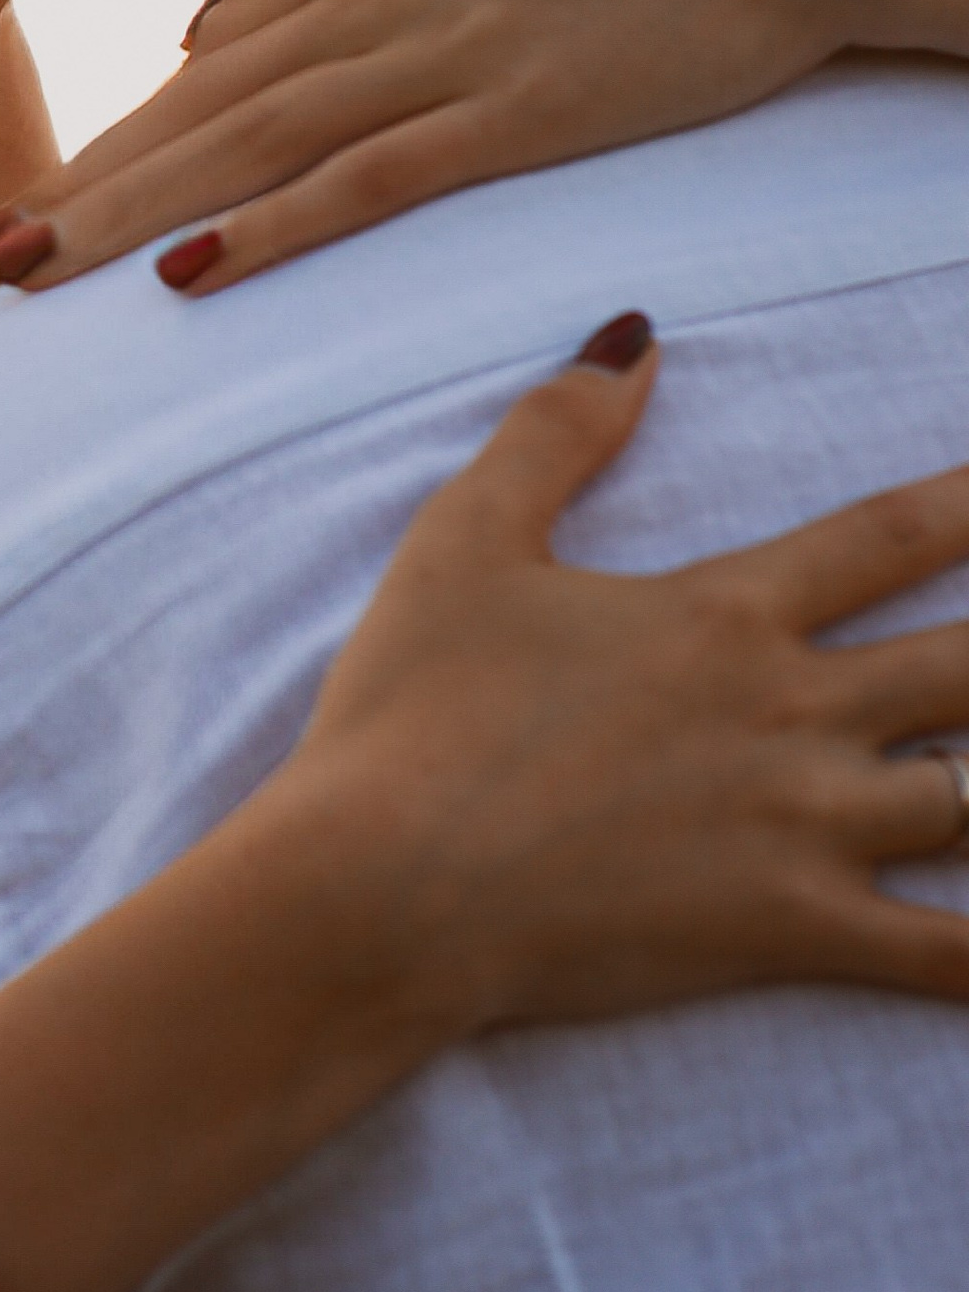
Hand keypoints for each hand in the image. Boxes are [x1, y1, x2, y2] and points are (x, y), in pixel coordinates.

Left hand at [0, 0, 968, 293]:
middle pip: (198, 105)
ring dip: (128, 215)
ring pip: (249, 144)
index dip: (123, 142)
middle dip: (81, 186)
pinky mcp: (514, 106)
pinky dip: (272, 227)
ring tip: (30, 275)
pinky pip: (368, 177)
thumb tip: (226, 32)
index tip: (42, 208)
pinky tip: (190, 275)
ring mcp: (439, 42)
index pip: (214, 56)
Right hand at [299, 330, 968, 1033]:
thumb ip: (557, 432)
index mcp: (724, 611)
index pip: (892, 535)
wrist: (379, 883)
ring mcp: (800, 826)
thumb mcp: (463, 540)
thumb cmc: (410, 712)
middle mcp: (789, 708)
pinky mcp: (787, 931)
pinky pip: (942, 954)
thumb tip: (638, 337)